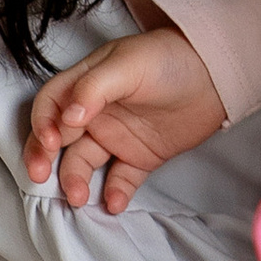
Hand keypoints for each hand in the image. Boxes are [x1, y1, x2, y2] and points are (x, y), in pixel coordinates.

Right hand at [23, 24, 229, 213]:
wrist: (217, 75)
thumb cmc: (170, 58)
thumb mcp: (129, 64)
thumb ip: (94, 88)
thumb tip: (67, 116)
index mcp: (86, 84)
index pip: (51, 105)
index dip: (44, 123)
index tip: (51, 142)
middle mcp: (95, 113)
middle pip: (59, 139)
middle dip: (46, 159)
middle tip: (43, 177)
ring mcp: (116, 137)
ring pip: (84, 163)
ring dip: (76, 180)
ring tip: (80, 197)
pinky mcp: (139, 158)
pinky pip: (120, 180)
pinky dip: (114, 193)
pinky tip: (114, 203)